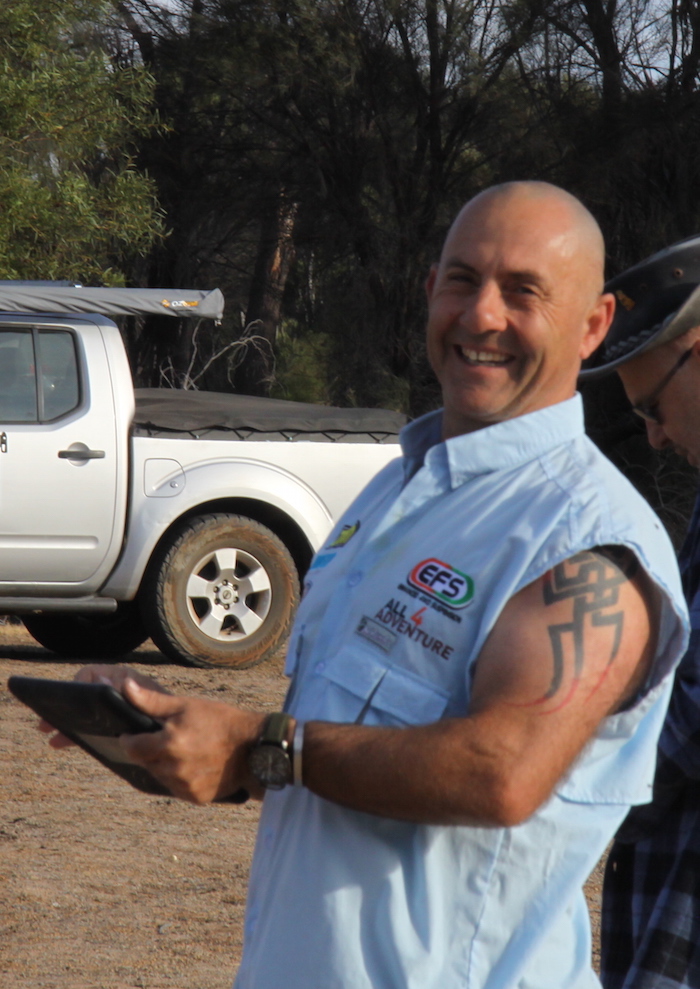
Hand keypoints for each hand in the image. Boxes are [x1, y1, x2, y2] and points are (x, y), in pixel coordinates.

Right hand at [38, 664, 169, 748]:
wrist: (182, 732)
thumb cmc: (171, 713)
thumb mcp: (155, 701)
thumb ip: (136, 693)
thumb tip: (106, 681)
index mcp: (123, 680)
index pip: (93, 674)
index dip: (79, 683)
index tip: (70, 697)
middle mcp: (114, 690)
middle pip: (82, 694)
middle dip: (65, 706)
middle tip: (46, 723)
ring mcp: (111, 708)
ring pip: (83, 712)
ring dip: (66, 722)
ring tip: (51, 736)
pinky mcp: (110, 723)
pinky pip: (88, 725)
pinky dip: (75, 733)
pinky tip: (61, 742)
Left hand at [118, 678, 265, 803]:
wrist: (253, 746)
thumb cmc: (220, 720)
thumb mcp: (186, 705)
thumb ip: (150, 701)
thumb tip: (125, 688)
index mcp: (169, 743)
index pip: (132, 747)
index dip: (130, 739)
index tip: (134, 734)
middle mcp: (174, 769)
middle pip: (146, 762)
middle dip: (150, 750)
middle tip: (167, 738)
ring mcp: (185, 785)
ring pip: (160, 776)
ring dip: (164, 765)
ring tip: (184, 750)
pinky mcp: (196, 797)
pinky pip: (177, 788)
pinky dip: (180, 778)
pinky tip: (194, 764)